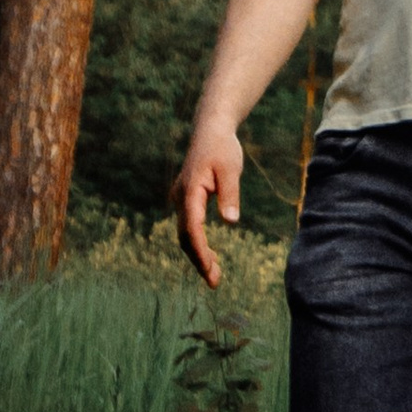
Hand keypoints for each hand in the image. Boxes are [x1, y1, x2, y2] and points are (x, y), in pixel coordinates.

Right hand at [174, 111, 243, 287]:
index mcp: (190, 191)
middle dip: (199, 260)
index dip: (200, 251)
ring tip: (214, 274)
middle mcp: (180, 198)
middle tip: (214, 282)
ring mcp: (181, 199)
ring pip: (185, 233)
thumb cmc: (222, 148)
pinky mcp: (185, 200)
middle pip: (185, 236)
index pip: (192, 229)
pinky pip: (188, 226)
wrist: (211, 129)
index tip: (209, 270)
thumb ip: (230, 194)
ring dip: (197, 254)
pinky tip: (209, 255)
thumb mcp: (231, 168)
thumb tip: (230, 222)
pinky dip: (196, 243)